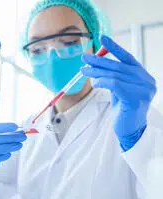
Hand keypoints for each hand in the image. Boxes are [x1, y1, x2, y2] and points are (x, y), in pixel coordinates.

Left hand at [81, 35, 156, 150]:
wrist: (130, 128)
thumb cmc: (123, 108)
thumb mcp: (119, 88)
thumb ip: (113, 75)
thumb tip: (96, 62)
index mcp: (143, 75)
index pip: (127, 58)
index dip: (114, 47)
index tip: (102, 38)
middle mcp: (146, 80)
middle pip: (118, 66)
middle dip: (99, 61)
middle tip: (84, 58)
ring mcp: (143, 89)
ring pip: (114, 74)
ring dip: (96, 72)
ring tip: (83, 70)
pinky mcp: (135, 97)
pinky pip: (114, 84)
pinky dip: (102, 81)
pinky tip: (94, 82)